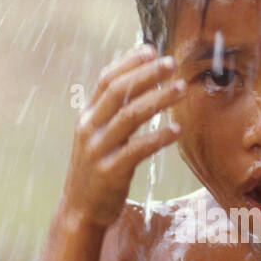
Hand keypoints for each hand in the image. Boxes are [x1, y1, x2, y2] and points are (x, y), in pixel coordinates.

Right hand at [63, 43, 184, 224]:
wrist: (80, 211)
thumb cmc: (97, 170)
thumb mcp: (98, 137)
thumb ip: (113, 113)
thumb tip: (137, 84)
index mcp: (87, 116)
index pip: (107, 80)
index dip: (129, 62)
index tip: (152, 50)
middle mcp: (89, 129)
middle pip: (118, 92)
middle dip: (146, 74)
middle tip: (171, 63)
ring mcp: (98, 150)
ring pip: (129, 117)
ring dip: (157, 100)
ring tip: (181, 88)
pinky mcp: (110, 172)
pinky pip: (137, 150)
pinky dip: (158, 138)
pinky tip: (177, 130)